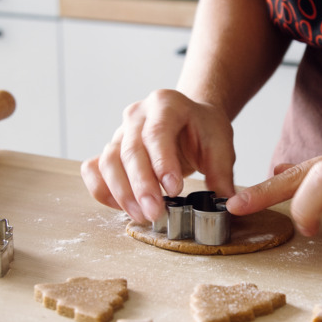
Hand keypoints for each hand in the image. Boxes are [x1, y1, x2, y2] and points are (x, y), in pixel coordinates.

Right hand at [81, 89, 235, 222]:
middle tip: (155, 213)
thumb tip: (227, 202)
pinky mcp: (110, 149)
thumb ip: (222, 172)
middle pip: (129, 150)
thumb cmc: (203, 128)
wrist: (189, 117)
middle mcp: (137, 115)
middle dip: (141, 186)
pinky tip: (122, 208)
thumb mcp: (220, 143)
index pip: (157, 133)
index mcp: (166, 104)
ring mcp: (119, 131)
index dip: (162, 163)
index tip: (173, 190)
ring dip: (122, 194)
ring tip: (142, 217)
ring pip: (108, 162)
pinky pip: (95, 169)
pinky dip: (103, 190)